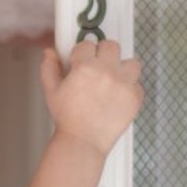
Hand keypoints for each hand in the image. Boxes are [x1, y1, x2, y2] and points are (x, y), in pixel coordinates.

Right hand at [40, 37, 142, 153]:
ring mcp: (124, 84)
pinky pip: (137, 84)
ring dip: (123, 68)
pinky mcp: (135, 97)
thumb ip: (49, 68)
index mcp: (86, 67)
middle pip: (111, 46)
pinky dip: (130, 88)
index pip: (87, 45)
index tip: (81, 60)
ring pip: (131, 62)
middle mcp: (107, 72)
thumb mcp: (52, 91)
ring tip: (113, 78)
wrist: (83, 141)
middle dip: (103, 53)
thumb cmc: (68, 119)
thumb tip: (50, 53)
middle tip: (97, 65)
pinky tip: (118, 96)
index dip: (82, 53)